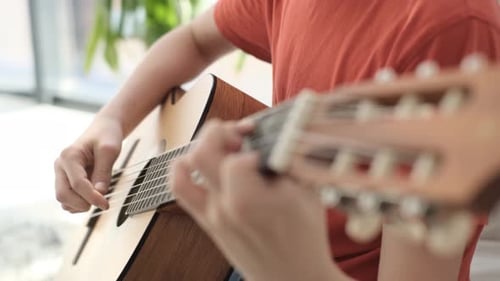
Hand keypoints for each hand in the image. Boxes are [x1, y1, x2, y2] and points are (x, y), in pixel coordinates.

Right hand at [54, 116, 122, 211]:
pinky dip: (79, 203)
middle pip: (63, 195)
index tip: (106, 205)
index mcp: (69, 156)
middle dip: (83, 204)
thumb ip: (104, 172)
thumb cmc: (107, 137)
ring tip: (98, 196)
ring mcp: (61, 173)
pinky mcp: (65, 179)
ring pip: (63, 199)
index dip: (92, 197)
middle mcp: (60, 165)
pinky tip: (93, 196)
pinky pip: (67, 199)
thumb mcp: (110, 151)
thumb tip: (100, 193)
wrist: (103, 130)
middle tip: (102, 203)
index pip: (77, 184)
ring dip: (80, 205)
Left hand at [171, 119, 347, 280]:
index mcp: (251, 203)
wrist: (292, 277)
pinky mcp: (205, 220)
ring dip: (202, 147)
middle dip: (221, 133)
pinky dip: (184, 168)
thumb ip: (290, 161)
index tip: (264, 152)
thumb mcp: (309, 194)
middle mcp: (224, 208)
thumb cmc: (304, 237)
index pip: (236, 159)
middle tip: (241, 137)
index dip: (251, 146)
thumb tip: (278, 133)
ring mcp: (211, 214)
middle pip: (202, 152)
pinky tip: (203, 162)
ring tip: (224, 148)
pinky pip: (180, 188)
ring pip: (186, 165)